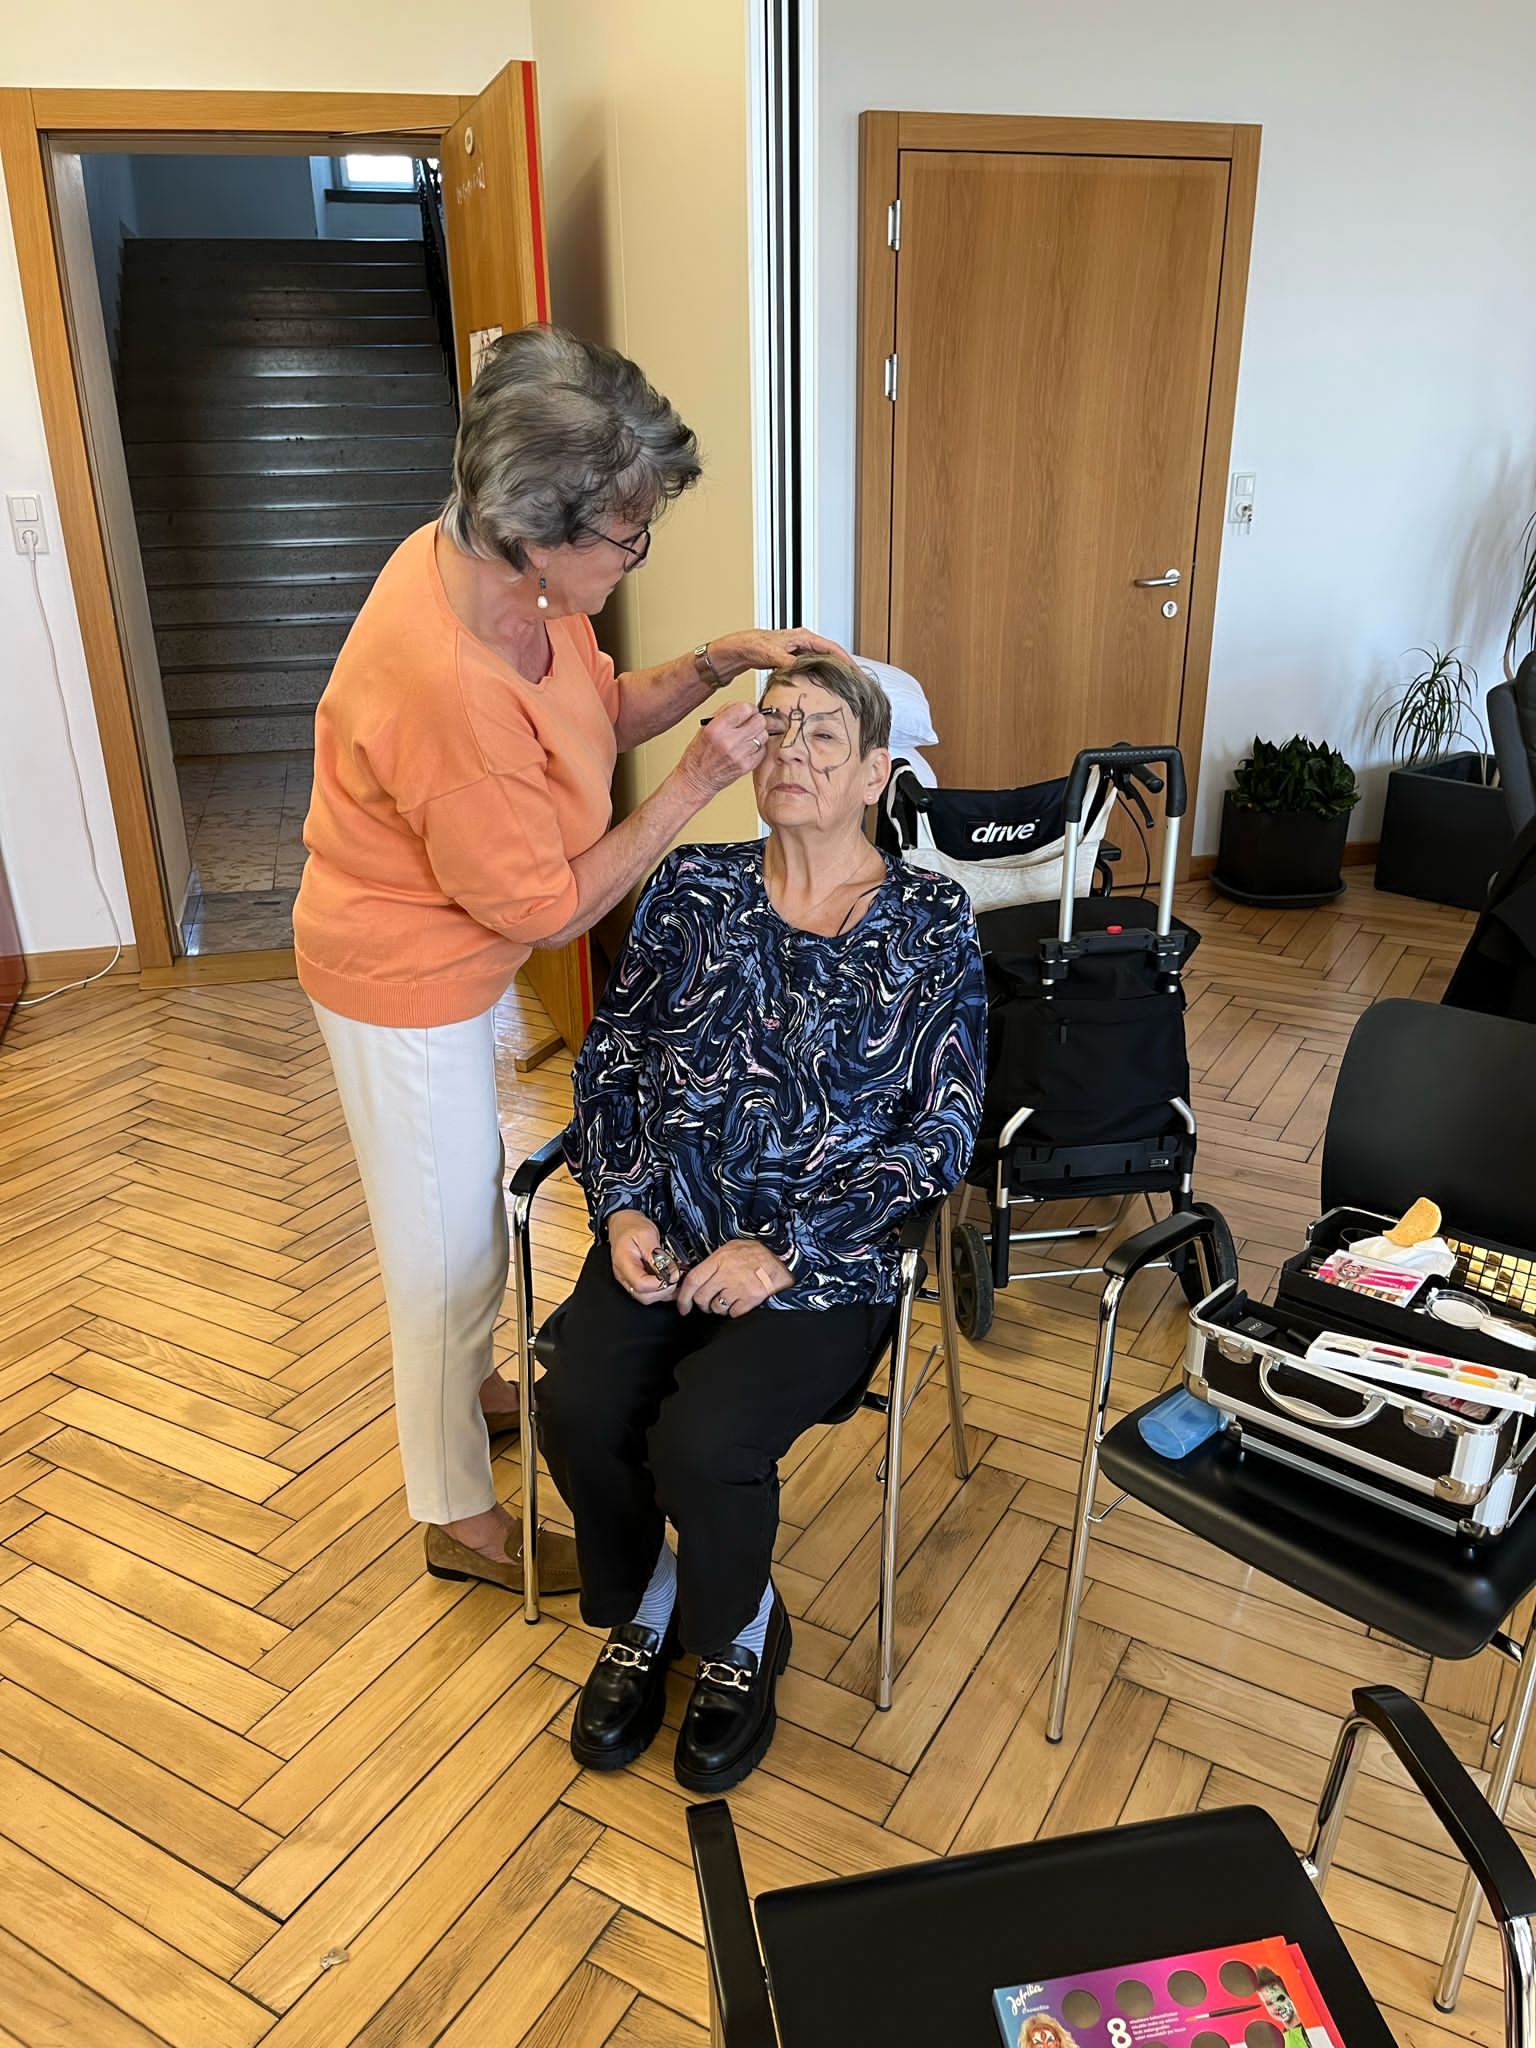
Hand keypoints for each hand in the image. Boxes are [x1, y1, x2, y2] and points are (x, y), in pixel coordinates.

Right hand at [607, 1210, 678, 1303]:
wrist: (623, 1223)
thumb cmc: (632, 1226)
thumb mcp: (646, 1234)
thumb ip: (656, 1254)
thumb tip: (668, 1271)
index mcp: (624, 1263)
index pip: (641, 1284)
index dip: (659, 1283)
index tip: (672, 1274)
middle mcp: (624, 1276)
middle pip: (643, 1296)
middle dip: (663, 1291)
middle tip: (675, 1277)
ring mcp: (629, 1280)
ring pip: (646, 1298)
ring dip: (663, 1292)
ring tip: (674, 1278)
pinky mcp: (636, 1280)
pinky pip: (648, 1292)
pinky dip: (661, 1290)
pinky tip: (670, 1280)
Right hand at [676, 699, 768, 800]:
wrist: (697, 780)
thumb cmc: (698, 755)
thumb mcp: (704, 728)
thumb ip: (724, 714)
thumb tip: (742, 706)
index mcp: (716, 728)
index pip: (745, 708)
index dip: (749, 708)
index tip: (748, 711)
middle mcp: (729, 741)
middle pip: (759, 721)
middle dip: (755, 719)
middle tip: (750, 723)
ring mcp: (739, 755)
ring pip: (763, 735)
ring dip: (757, 734)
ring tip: (746, 737)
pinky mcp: (747, 766)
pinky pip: (763, 750)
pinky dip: (758, 747)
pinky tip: (747, 748)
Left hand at [676, 1239, 792, 1317]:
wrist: (783, 1260)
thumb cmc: (757, 1253)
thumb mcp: (731, 1248)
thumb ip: (713, 1262)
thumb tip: (697, 1278)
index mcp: (719, 1260)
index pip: (693, 1280)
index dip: (683, 1297)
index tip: (682, 1307)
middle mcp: (726, 1275)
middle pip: (701, 1298)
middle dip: (703, 1304)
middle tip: (709, 1301)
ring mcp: (738, 1288)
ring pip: (716, 1308)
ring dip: (719, 1308)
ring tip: (728, 1299)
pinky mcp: (750, 1300)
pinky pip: (733, 1313)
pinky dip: (734, 1311)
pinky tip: (740, 1302)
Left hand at [709, 627, 850, 681]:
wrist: (739, 649)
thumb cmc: (753, 645)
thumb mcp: (774, 655)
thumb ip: (789, 663)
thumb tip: (802, 670)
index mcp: (803, 637)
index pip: (833, 648)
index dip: (847, 661)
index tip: (856, 672)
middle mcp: (803, 642)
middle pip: (831, 654)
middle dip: (844, 668)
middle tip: (855, 682)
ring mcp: (799, 650)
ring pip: (822, 661)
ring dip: (832, 672)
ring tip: (843, 685)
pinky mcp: (793, 659)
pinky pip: (812, 667)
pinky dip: (819, 675)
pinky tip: (822, 686)